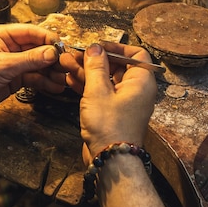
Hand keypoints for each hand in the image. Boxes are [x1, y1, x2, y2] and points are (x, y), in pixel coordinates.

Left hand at [0, 23, 66, 114]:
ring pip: (39, 64)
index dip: (49, 39)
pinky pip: (34, 77)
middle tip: (68, 66)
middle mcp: (12, 46)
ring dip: (52, 72)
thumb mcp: (1, 65)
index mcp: (4, 35)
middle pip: (39, 48)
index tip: (63, 48)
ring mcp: (15, 63)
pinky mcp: (16, 78)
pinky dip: (45, 82)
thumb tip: (51, 52)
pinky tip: (56, 87)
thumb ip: (28, 59)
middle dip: (54, 57)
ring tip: (65, 79)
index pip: (33, 32)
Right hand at [71, 42, 156, 160]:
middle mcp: (136, 90)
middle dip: (94, 60)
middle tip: (74, 54)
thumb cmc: (109, 125)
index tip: (97, 46)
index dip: (116, 47)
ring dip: (87, 72)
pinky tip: (70, 79)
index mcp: (141, 81)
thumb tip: (95, 48)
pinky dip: (88, 86)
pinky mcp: (112, 113)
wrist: (111, 160)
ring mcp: (124, 102)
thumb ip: (96, 67)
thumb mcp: (98, 91)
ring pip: (106, 80)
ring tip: (65, 64)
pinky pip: (101, 93)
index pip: (136, 54)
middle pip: (117, 66)